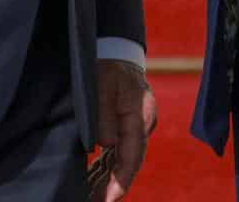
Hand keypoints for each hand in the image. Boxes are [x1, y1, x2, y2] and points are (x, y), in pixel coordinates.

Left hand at [94, 58, 156, 199]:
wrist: (116, 51)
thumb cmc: (107, 66)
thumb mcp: (101, 85)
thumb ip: (104, 115)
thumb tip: (106, 144)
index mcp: (140, 113)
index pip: (133, 152)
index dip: (122, 178)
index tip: (112, 198)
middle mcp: (143, 123)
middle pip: (131, 161)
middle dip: (116, 185)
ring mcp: (137, 126)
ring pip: (125, 159)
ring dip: (110, 179)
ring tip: (95, 199)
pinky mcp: (128, 127)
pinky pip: (119, 152)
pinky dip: (109, 167)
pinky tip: (95, 183)